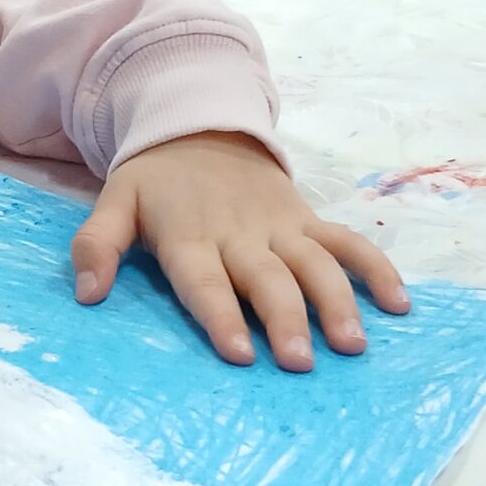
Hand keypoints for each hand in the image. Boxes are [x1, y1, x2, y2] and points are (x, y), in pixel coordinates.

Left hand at [72, 132, 408, 369]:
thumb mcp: (114, 203)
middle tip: (300, 362)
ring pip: (315, 264)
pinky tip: (399, 304)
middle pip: (267, 279)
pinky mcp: (307, 219)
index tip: (238, 352)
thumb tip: (86, 295)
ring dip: (337, 302)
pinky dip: (376, 268)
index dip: (221, 314)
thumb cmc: (155, 181)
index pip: (205, 280)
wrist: (199, 123)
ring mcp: (280, 226)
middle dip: (285, 319)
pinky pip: (347, 242)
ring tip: (352, 344)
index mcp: (189, 234)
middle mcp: (240, 233)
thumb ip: (96, 244)